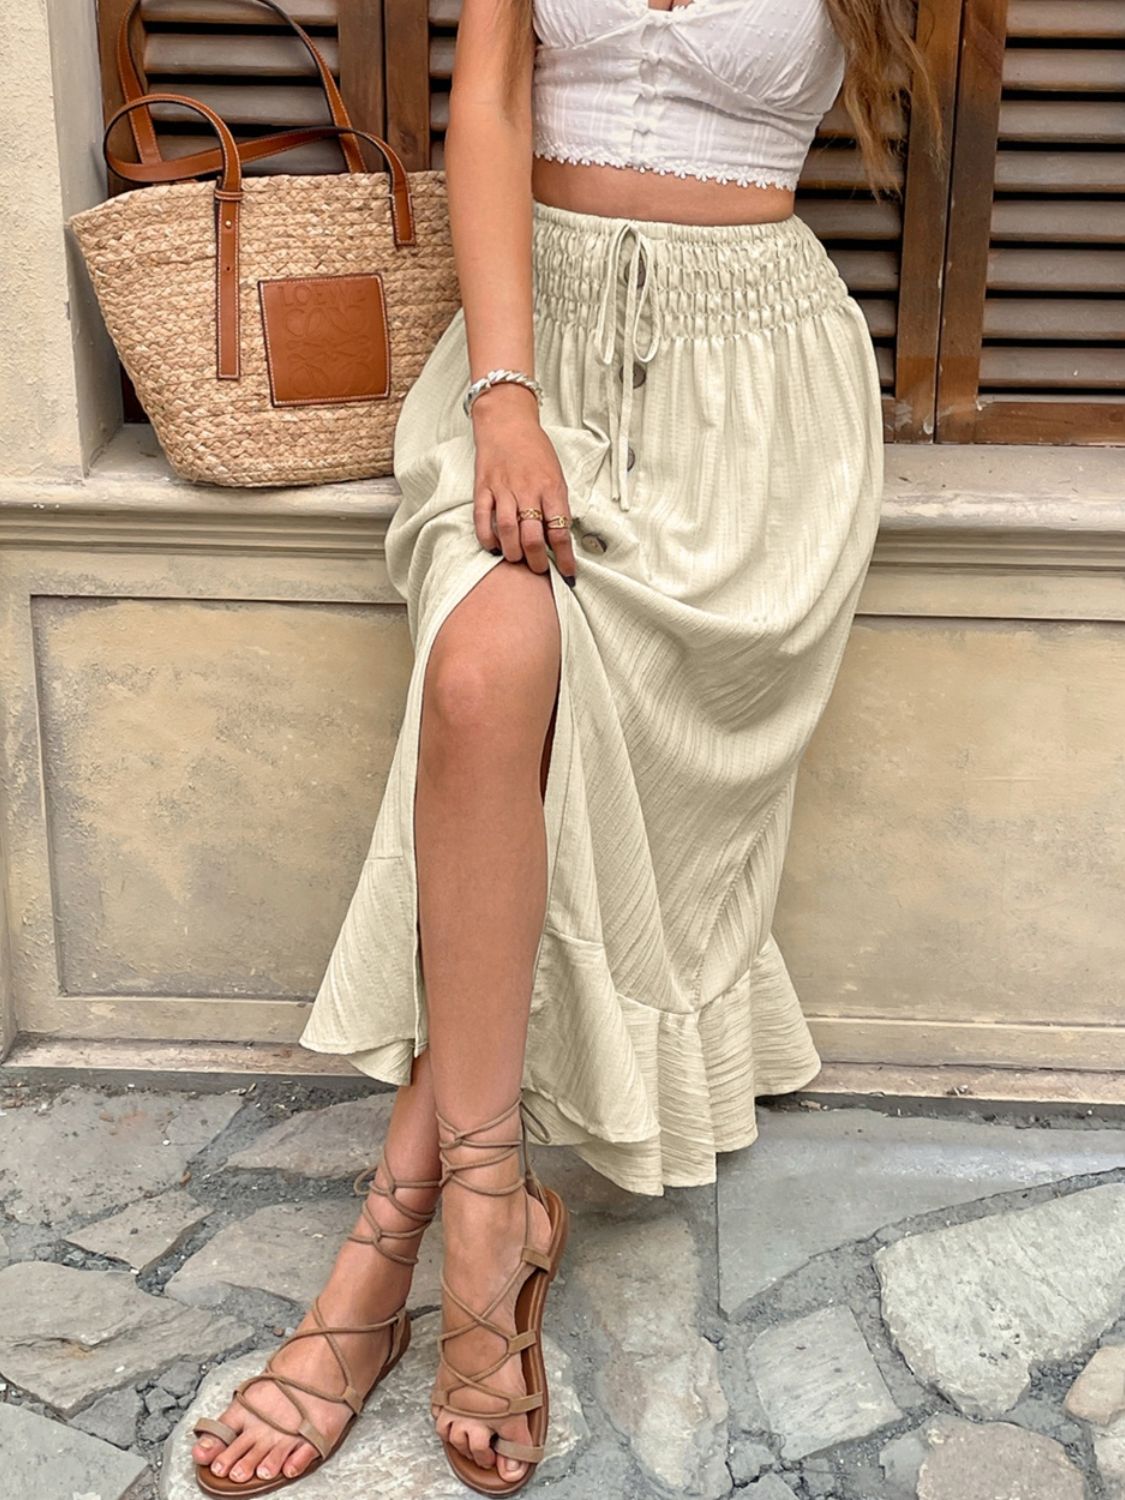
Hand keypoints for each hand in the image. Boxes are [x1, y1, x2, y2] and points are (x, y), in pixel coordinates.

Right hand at [470, 384, 577, 585]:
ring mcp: (503, 490)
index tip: (567, 572)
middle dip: (537, 561)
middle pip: (533, 536)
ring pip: (508, 531)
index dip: (564, 557)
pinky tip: (493, 546)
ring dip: (513, 552)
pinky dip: (487, 537)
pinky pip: (482, 519)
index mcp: (551, 488)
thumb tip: (560, 537)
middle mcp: (528, 491)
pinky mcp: (483, 488)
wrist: (507, 422)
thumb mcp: (557, 475)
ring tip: (516, 559)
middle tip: (537, 569)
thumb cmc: (535, 450)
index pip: (560, 530)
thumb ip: (557, 505)